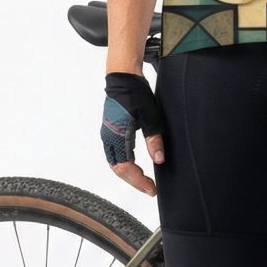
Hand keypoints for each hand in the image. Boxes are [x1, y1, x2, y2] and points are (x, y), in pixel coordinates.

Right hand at [101, 72, 165, 194]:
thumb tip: (159, 160)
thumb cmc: (136, 94)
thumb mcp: (150, 117)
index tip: (152, 189)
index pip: (125, 168)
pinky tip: (136, 167)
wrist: (122, 77)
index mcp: (118, 136)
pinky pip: (114, 154)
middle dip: (134, 181)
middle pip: (118, 169)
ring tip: (144, 181)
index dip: (138, 181)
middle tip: (150, 189)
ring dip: (129, 174)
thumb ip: (154, 139)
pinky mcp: (110, 131)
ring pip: (115, 163)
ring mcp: (108, 134)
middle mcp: (109, 138)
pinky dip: (125, 164)